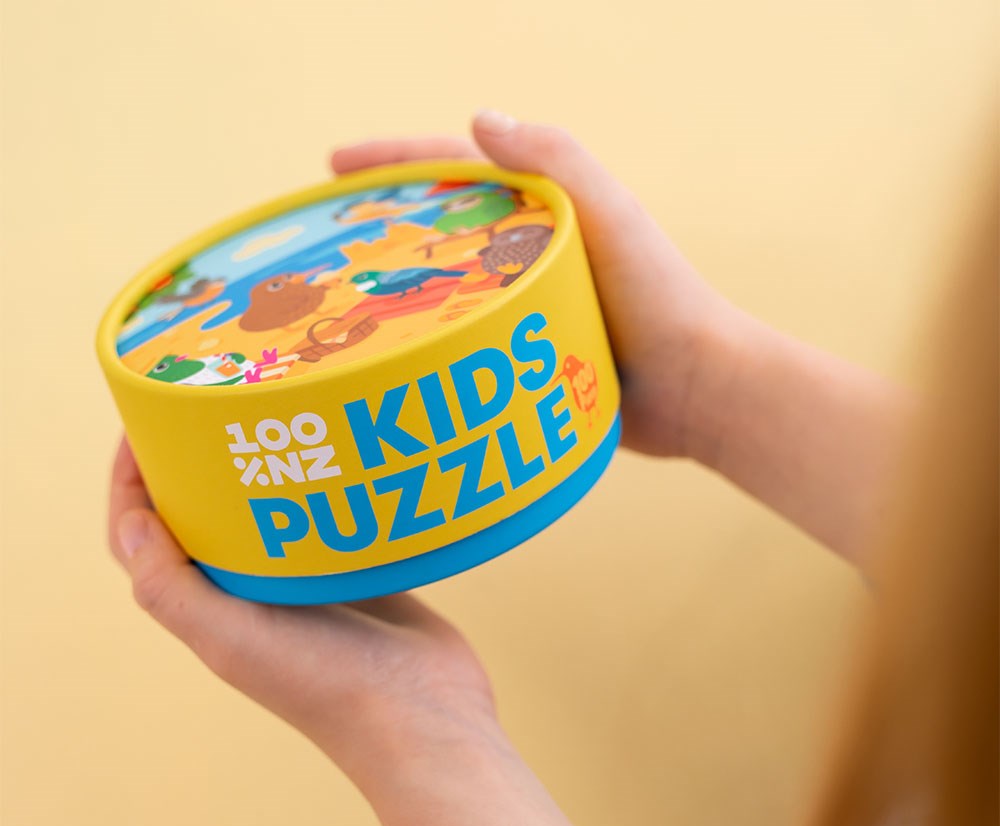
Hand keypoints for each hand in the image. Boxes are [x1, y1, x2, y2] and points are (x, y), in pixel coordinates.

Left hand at [107, 437, 498, 786]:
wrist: (424, 716)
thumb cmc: (324, 684)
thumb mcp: (232, 639)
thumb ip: (172, 587)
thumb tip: (130, 519)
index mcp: (213, 607)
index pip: (149, 535)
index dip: (134, 479)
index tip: (146, 418)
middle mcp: (254, 593)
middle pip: (207, 513)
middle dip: (198, 459)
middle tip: (213, 400)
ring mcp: (309, 581)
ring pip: (273, 509)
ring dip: (265, 464)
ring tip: (271, 410)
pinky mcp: (359, 571)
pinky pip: (333, 515)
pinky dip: (326, 482)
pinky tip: (337, 446)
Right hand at [330, 111, 738, 459]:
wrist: (696, 390)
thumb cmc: (659, 298)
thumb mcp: (610, 217)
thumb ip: (556, 162)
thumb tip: (478, 117)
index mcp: (545, 210)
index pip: (456, 170)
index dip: (393, 165)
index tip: (331, 172)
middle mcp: (530, 254)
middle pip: (440, 229)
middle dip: (380, 230)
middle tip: (320, 248)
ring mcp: (527, 307)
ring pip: (446, 291)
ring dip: (395, 295)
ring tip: (338, 311)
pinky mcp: (527, 357)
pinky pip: (466, 345)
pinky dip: (429, 347)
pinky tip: (391, 363)